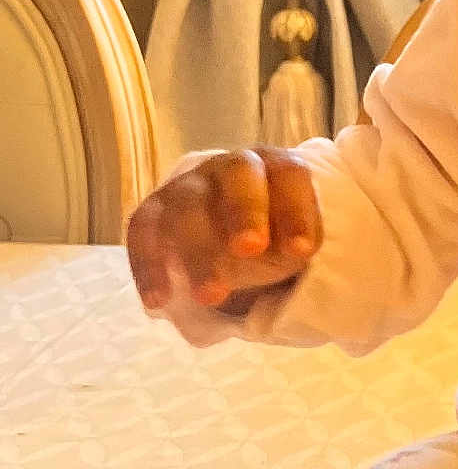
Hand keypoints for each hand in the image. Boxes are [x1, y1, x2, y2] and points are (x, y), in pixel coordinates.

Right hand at [125, 147, 322, 313]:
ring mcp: (189, 186)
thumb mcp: (294, 243)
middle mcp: (231, 168)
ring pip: (187, 207)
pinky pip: (143, 232)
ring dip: (198, 253)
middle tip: (249, 250)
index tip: (302, 252)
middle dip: (245, 210)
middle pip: (238, 174)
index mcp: (274, 167)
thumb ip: (296, 246)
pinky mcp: (154, 211)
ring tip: (210, 296)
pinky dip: (149, 266)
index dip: (296, 210)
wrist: (230, 240)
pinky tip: (159, 301)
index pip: (289, 174)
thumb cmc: (273, 238)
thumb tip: (296, 253)